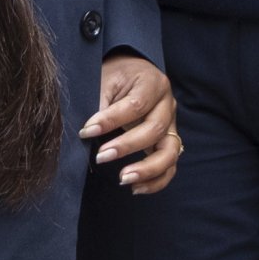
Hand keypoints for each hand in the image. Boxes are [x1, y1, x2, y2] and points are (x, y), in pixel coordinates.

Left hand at [83, 52, 181, 194]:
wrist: (129, 71)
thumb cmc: (115, 76)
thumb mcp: (105, 80)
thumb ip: (100, 103)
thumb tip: (89, 132)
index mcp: (153, 83)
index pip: (136, 105)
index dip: (111, 121)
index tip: (86, 131)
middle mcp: (167, 105)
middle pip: (155, 130)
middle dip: (126, 146)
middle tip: (100, 157)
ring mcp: (171, 125)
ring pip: (170, 152)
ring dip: (147, 169)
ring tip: (123, 179)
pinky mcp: (168, 142)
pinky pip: (169, 166)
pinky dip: (156, 181)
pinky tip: (135, 188)